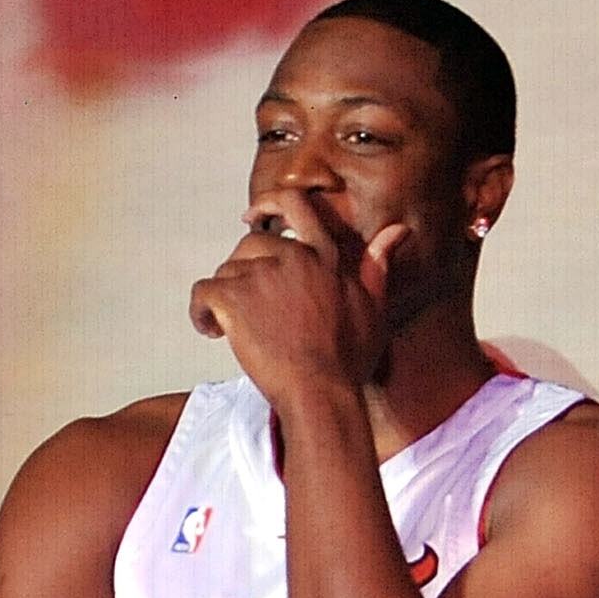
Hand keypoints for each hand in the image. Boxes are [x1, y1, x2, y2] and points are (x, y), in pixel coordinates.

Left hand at [187, 189, 408, 407]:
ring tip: (234, 329)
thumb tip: (397, 231)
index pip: (296, 206)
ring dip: (226, 297)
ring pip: (226, 271)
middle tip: (245, 303)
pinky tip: (213, 331)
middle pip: (250, 243)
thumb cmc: (347, 360)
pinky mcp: (235, 300)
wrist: (321, 394)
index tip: (252, 216)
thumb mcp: (373, 309)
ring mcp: (261, 277)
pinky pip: (203, 292)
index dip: (269, 204)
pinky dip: (201, 312)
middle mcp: (293, 259)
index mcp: (324, 257)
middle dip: (242, 269)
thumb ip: (378, 265)